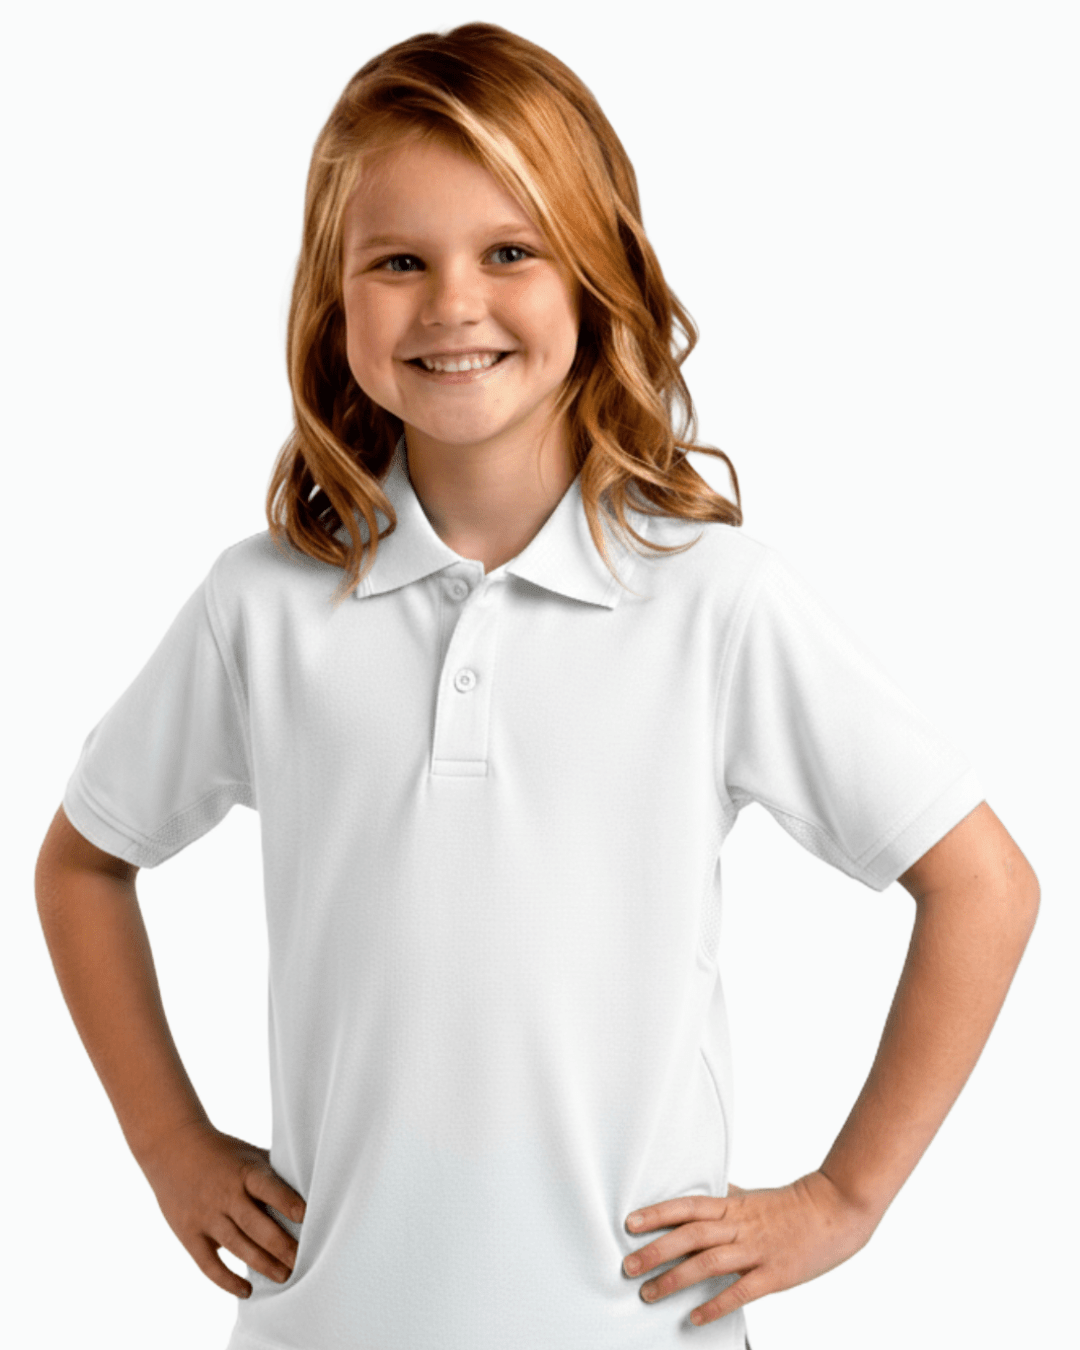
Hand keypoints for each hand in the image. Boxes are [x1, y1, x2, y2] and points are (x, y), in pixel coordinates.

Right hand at [137, 1120, 307, 1298]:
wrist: (173, 1148)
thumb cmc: (223, 1153)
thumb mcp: (249, 1155)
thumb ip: (274, 1174)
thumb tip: (310, 1191)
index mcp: (244, 1172)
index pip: (268, 1187)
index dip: (287, 1202)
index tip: (307, 1217)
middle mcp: (225, 1195)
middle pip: (256, 1225)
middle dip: (282, 1246)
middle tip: (304, 1261)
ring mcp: (206, 1216)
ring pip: (237, 1246)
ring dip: (263, 1264)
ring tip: (286, 1277)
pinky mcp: (189, 1234)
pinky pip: (209, 1264)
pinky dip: (228, 1280)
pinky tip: (247, 1290)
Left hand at [621, 1171, 878, 1326]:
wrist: (836, 1209)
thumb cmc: (793, 1204)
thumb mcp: (754, 1196)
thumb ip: (728, 1196)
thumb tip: (706, 1189)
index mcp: (733, 1205)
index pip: (687, 1205)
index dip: (657, 1213)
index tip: (629, 1223)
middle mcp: (740, 1226)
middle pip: (690, 1235)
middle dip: (655, 1251)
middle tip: (628, 1266)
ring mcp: (757, 1250)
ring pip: (708, 1263)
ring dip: (675, 1279)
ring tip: (649, 1293)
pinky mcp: (775, 1274)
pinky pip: (740, 1291)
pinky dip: (715, 1305)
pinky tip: (694, 1317)